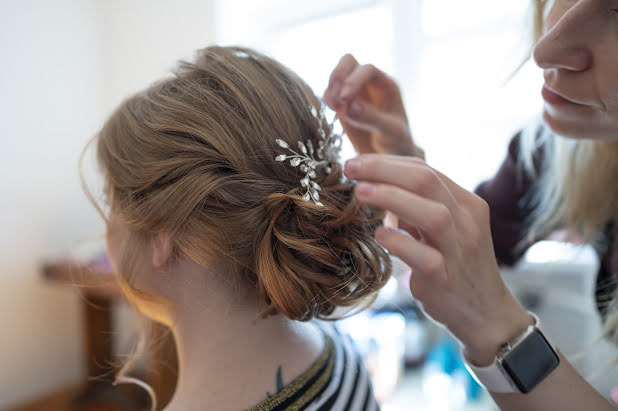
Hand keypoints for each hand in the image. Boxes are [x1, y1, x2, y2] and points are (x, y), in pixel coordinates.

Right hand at [323, 54, 420, 157]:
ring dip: (331, 88)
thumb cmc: (398, 143)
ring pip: (337, 75)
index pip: (368, 70)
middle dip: (338, 76)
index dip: (354, 79)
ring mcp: (355, 93)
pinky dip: (327, 98)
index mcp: (387, 86)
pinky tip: (333, 110)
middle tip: (336, 99)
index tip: (344, 98)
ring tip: (334, 107)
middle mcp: (370, 84)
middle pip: (349, 62)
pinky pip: (330, 93)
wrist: (390, 157)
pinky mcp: (343, 105)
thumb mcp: (391, 133)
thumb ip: (372, 118)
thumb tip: (351, 105)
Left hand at [344, 154, 532, 365]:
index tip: (356, 162)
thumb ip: (419, 207)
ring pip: (432, 215)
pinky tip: (379, 236)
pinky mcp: (445, 280)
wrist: (485, 313)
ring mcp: (459, 251)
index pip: (426, 170)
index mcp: (466, 204)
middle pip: (427, 182)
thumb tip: (376, 185)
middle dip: (384, 170)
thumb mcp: (445, 230)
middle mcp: (466, 223)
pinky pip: (425, 258)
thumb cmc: (456, 265)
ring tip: (360, 193)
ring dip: (392, 199)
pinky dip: (400, 243)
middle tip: (350, 169)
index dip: (387, 162)